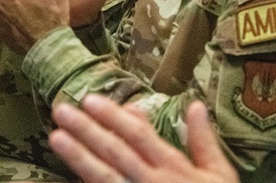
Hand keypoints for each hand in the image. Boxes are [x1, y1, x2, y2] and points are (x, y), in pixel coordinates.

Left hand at [49, 96, 238, 182]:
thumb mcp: (219, 176)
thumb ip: (204, 141)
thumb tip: (194, 105)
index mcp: (174, 168)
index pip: (139, 136)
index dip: (114, 117)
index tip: (90, 101)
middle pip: (116, 151)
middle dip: (87, 129)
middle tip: (62, 110)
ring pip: (105, 176)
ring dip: (79, 156)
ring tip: (55, 137)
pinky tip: (72, 177)